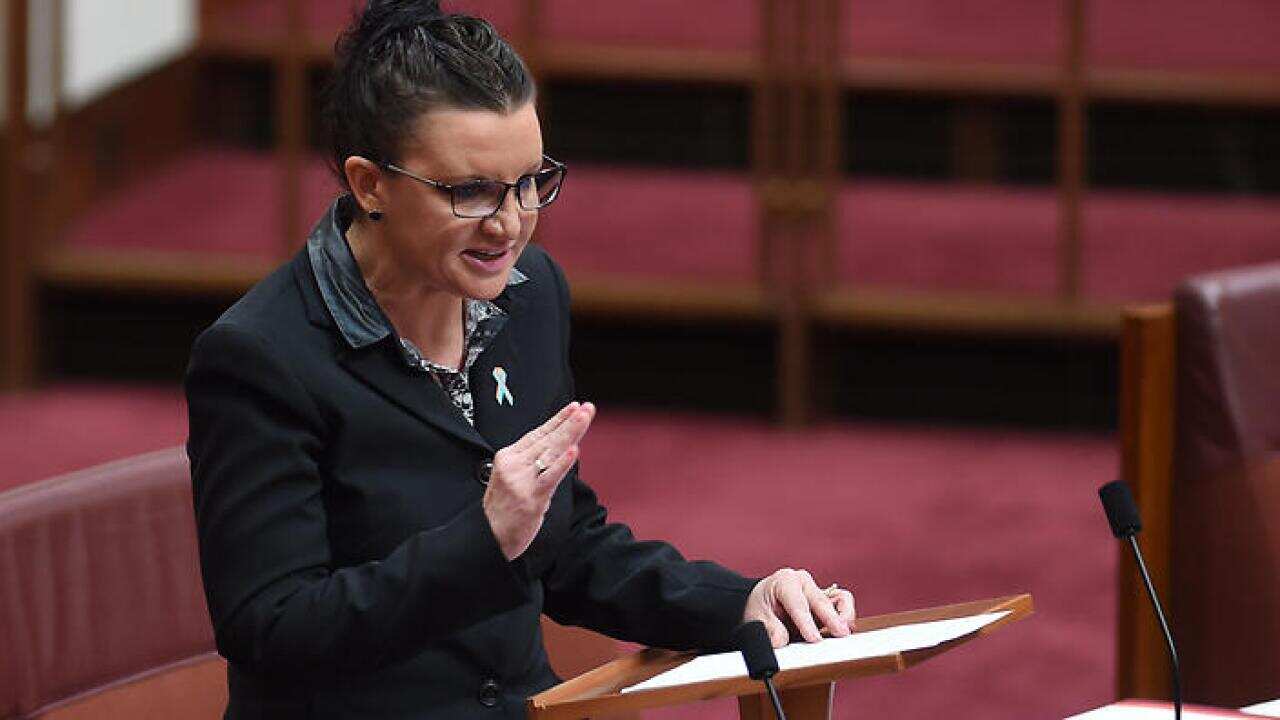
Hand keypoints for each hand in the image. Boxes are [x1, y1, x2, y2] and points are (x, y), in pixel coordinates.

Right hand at [483, 401, 594, 560]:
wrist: (488, 537)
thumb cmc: (503, 510)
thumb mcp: (511, 478)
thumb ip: (529, 462)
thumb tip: (555, 448)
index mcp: (508, 457)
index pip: (538, 433)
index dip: (558, 419)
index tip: (574, 407)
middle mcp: (514, 464)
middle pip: (548, 439)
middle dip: (570, 422)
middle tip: (587, 408)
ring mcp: (522, 480)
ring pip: (551, 452)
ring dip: (570, 433)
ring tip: (583, 418)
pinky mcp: (531, 497)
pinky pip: (550, 477)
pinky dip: (563, 463)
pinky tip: (573, 450)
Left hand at [742, 568, 855, 647]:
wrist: (763, 602)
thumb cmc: (761, 606)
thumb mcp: (757, 618)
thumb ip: (769, 630)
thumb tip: (781, 642)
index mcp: (785, 581)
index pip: (797, 603)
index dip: (806, 622)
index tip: (813, 638)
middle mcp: (804, 582)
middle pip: (821, 600)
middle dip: (832, 618)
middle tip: (840, 635)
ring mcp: (818, 590)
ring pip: (839, 598)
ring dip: (844, 616)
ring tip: (844, 633)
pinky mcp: (829, 600)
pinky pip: (843, 603)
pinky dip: (847, 615)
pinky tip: (844, 629)